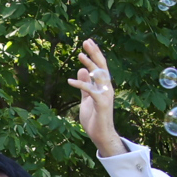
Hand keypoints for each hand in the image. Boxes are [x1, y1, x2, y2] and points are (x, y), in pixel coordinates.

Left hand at [67, 38, 125, 156]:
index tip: (87, 42)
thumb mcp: (86, 98)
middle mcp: (107, 88)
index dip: (94, 53)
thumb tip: (82, 70)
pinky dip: (80, 85)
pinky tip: (69, 81)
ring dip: (89, 64)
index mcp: (103, 85)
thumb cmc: (94, 118)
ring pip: (99, 75)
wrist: (100, 135)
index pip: (100, 66)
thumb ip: (85, 85)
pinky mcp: (102, 103)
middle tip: (86, 41)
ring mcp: (105, 95)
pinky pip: (90, 91)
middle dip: (94, 53)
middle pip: (102, 66)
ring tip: (79, 54)